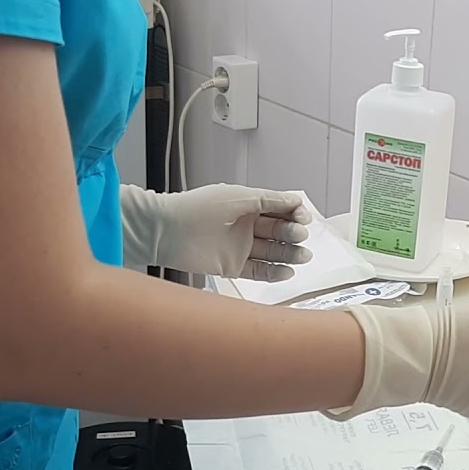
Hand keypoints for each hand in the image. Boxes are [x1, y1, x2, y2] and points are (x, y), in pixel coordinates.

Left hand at [120, 184, 311, 279]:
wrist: (165, 230)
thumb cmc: (196, 208)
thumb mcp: (238, 197)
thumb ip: (269, 200)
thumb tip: (295, 200)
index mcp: (247, 205)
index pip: (279, 210)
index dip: (294, 214)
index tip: (303, 217)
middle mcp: (245, 226)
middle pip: (278, 231)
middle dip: (292, 233)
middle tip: (298, 235)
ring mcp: (239, 247)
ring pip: (272, 252)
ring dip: (289, 254)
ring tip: (303, 256)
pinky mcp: (232, 267)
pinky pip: (260, 271)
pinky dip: (275, 272)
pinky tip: (287, 271)